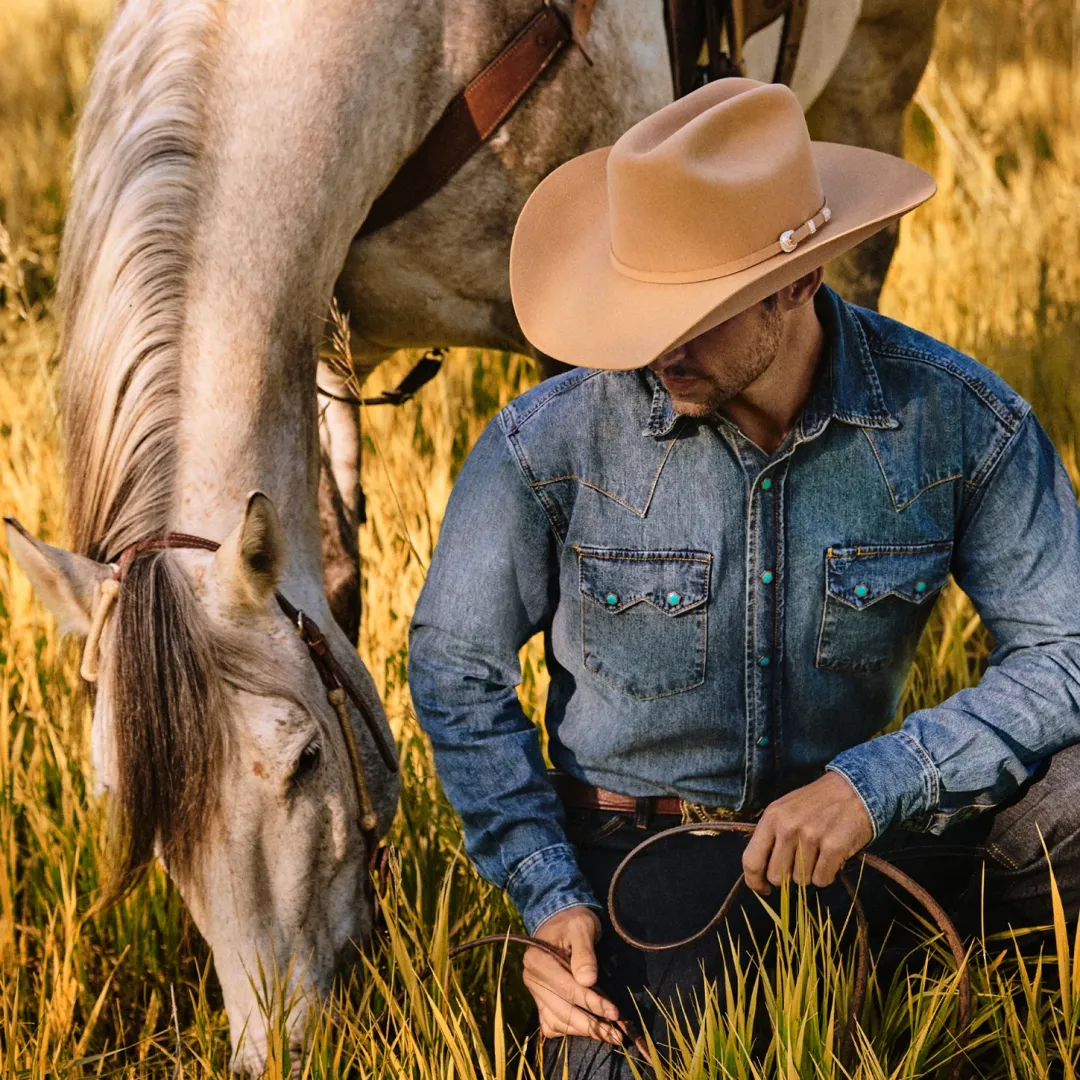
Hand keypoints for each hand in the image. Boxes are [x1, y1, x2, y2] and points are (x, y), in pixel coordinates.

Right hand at [523, 906, 623, 1043]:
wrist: (562, 921)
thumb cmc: (574, 922)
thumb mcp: (582, 927)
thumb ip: (584, 953)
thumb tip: (588, 980)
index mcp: (537, 959)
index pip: (567, 989)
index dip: (592, 1002)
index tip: (614, 1012)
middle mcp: (531, 978)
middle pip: (562, 1010)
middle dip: (592, 1024)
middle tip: (616, 1034)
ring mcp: (535, 992)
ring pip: (557, 1022)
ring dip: (583, 1031)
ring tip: (609, 1035)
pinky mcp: (540, 1000)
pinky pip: (551, 1024)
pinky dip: (569, 1030)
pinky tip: (588, 1029)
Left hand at [742, 772, 872, 893]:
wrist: (854, 789)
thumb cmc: (817, 803)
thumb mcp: (785, 811)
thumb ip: (771, 837)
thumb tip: (762, 875)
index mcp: (772, 818)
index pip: (751, 861)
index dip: (755, 882)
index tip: (764, 889)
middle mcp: (787, 827)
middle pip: (776, 876)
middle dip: (788, 876)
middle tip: (802, 862)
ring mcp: (810, 836)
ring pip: (801, 881)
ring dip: (810, 873)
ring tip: (819, 852)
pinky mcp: (833, 847)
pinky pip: (822, 880)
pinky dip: (827, 874)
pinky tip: (832, 856)